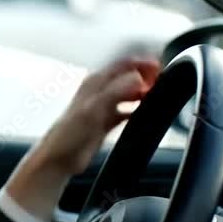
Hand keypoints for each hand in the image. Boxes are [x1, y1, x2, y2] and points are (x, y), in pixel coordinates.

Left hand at [32, 56, 160, 175]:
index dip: (141, 63)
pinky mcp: (104, 122)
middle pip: (126, 77)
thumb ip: (116, 91)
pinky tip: (145, 114)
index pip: (122, 65)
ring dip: (142, 93)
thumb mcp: (94, 108)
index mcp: (95, 83)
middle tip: (162, 80)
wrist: (60, 157)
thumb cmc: (69, 133)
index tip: (160, 66)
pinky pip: (125, 111)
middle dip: (145, 76)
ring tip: (157, 95)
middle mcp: (98, 92)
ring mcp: (102, 107)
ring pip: (127, 94)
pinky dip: (136, 110)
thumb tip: (138, 78)